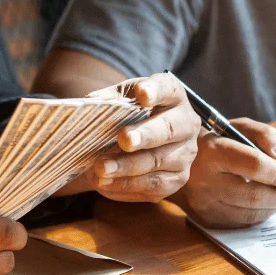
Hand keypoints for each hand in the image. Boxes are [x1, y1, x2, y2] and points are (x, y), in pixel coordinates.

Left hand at [62, 73, 199, 201]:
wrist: (143, 142)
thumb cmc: (131, 115)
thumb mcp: (121, 100)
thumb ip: (108, 100)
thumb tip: (89, 106)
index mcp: (173, 95)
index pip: (167, 88)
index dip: (155, 91)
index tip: (142, 94)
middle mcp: (186, 124)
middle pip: (168, 129)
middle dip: (145, 135)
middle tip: (123, 139)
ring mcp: (185, 153)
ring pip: (158, 161)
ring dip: (128, 167)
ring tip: (100, 169)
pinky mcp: (177, 179)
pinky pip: (154, 186)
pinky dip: (127, 186)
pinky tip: (105, 183)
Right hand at [178, 118, 275, 227]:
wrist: (174, 161)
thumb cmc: (214, 141)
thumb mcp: (236, 127)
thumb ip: (264, 135)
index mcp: (213, 152)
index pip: (254, 166)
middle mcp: (205, 180)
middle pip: (254, 195)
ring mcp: (203, 204)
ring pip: (250, 214)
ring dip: (273, 208)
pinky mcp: (205, 219)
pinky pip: (240, 223)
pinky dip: (259, 216)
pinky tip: (265, 206)